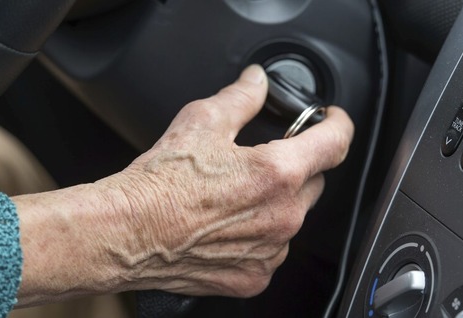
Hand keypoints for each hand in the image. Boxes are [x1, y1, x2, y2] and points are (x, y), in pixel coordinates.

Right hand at [100, 65, 353, 296]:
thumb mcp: (201, 122)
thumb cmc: (159, 185)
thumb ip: (241, 97)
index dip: (337, 125)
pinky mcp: (254, 276)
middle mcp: (282, 216)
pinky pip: (272, 251)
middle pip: (313, 182)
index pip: (334, 143)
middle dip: (295, 167)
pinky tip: (226, 226)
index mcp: (277, 173)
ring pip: (292, 218)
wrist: (125, 233)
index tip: (332, 121)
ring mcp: (270, 252)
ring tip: (232, 198)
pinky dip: (258, 237)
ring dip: (276, 205)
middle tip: (257, 162)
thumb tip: (257, 82)